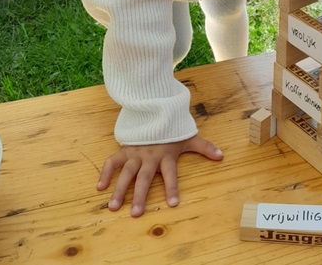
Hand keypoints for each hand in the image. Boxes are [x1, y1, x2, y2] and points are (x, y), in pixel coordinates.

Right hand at [97, 134, 222, 216]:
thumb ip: (204, 147)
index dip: (172, 187)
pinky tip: (100, 187)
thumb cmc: (172, 128)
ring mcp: (135, 153)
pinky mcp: (125, 149)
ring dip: (120, 189)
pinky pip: (113, 161)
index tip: (173, 204)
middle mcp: (150, 156)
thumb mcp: (189, 136)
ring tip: (114, 207)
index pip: (171, 174)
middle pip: (145, 178)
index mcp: (166, 155)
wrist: (155, 108)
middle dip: (141, 195)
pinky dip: (105, 172)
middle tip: (136, 213)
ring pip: (126, 173)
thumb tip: (222, 156)